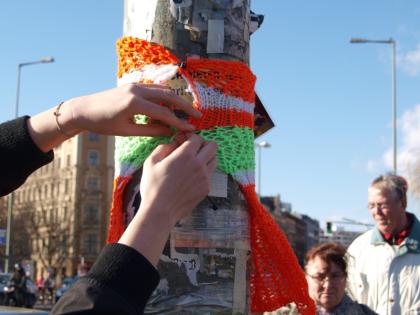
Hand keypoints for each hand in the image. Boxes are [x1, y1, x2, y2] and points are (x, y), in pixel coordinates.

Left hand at [63, 83, 200, 135]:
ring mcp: (135, 85)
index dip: (179, 122)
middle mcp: (137, 90)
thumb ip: (150, 130)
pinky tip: (169, 107)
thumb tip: (169, 131)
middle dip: (185, 106)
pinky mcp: (134, 85)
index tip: (191, 129)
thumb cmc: (102, 124)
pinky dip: (165, 97)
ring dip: (176, 101)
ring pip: (163, 91)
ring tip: (185, 113)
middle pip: (169, 96)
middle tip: (198, 115)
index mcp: (134, 104)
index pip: (164, 113)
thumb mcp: (126, 131)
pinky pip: (154, 89)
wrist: (83, 109)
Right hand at [140, 133, 217, 225]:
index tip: (184, 141)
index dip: (190, 137)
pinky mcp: (206, 188)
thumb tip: (174, 143)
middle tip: (194, 150)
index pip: (197, 138)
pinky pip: (210, 174)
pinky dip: (204, 172)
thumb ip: (163, 148)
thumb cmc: (153, 186)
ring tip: (195, 163)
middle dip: (204, 144)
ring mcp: (205, 177)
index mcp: (185, 155)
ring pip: (214, 160)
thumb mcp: (151, 162)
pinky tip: (192, 177)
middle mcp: (198, 164)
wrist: (160, 211)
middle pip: (213, 146)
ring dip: (207, 157)